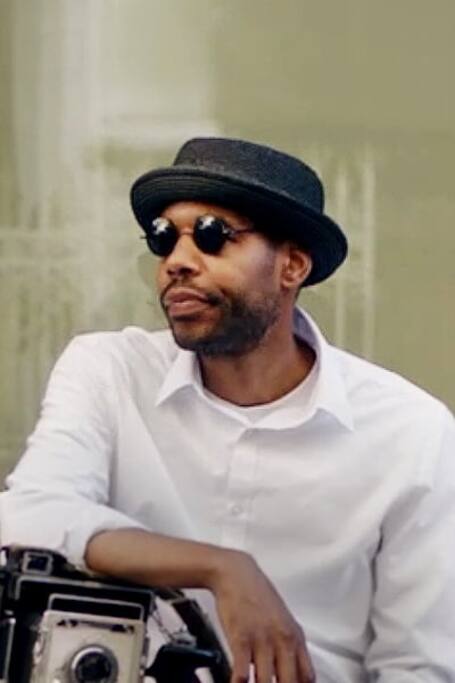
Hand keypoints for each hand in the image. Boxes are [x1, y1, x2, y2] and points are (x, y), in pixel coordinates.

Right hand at [210, 550, 314, 682]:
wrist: (236, 573)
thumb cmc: (256, 593)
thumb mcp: (281, 618)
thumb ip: (288, 645)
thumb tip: (291, 670)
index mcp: (294, 636)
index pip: (307, 676)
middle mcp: (282, 639)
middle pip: (290, 682)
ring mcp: (262, 640)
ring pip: (266, 682)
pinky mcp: (241, 638)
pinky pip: (243, 673)